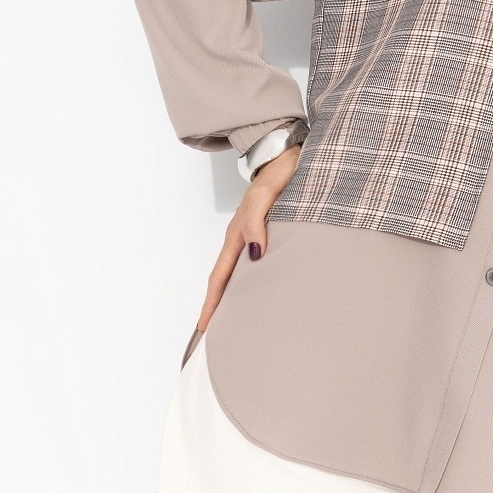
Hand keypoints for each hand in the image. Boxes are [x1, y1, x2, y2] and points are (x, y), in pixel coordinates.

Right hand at [196, 144, 301, 332]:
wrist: (288, 156)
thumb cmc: (278, 174)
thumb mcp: (265, 196)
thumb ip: (256, 221)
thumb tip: (254, 254)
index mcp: (237, 234)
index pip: (219, 277)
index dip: (212, 303)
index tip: (203, 328)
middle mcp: (242, 238)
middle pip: (225, 281)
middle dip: (217, 308)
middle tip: (214, 336)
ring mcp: (254, 236)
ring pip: (239, 274)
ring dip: (234, 298)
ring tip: (235, 323)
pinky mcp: (269, 233)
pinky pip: (255, 264)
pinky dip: (253, 282)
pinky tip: (260, 293)